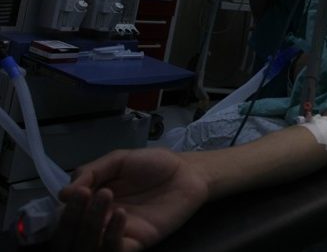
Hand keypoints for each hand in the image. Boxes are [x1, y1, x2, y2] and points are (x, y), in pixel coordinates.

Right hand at [53, 148, 208, 251]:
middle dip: (74, 214)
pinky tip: (120, 213)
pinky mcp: (137, 242)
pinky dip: (111, 236)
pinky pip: (116, 249)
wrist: (188, 172)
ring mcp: (118, 232)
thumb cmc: (154, 164)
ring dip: (91, 223)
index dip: (66, 206)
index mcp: (93, 199)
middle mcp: (101, 219)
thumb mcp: (119, 159)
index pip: (68, 212)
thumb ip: (92, 171)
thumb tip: (63, 193)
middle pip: (75, 231)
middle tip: (85, 194)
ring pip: (91, 243)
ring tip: (104, 195)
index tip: (73, 192)